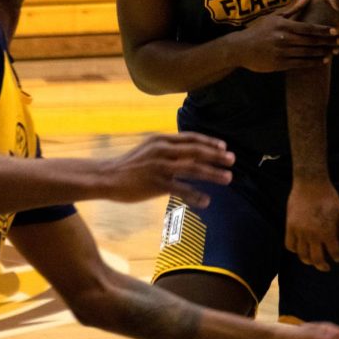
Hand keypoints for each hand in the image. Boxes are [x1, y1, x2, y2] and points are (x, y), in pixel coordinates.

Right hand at [106, 132, 233, 207]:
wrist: (106, 177)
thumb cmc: (129, 166)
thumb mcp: (149, 149)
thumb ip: (167, 149)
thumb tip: (187, 152)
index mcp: (162, 140)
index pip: (191, 138)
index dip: (209, 142)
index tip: (224, 147)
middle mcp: (163, 150)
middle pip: (196, 151)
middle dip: (217, 156)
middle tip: (232, 160)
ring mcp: (160, 166)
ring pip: (193, 169)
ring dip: (213, 173)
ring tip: (228, 178)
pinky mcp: (155, 183)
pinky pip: (180, 189)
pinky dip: (195, 195)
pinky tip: (206, 201)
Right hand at [235, 0, 338, 72]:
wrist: (241, 48)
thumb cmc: (259, 30)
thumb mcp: (274, 16)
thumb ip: (294, 8)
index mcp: (283, 25)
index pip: (308, 28)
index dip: (323, 30)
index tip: (336, 31)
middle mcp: (284, 39)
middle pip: (311, 41)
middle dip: (328, 42)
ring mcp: (282, 52)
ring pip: (308, 53)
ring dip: (323, 52)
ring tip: (335, 51)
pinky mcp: (279, 64)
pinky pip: (300, 64)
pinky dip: (313, 62)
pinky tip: (323, 60)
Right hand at [285, 179, 338, 271]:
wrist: (310, 183)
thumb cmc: (328, 197)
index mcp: (327, 232)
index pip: (334, 253)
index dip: (338, 258)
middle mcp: (313, 235)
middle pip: (317, 259)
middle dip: (323, 266)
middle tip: (326, 267)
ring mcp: (300, 231)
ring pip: (302, 254)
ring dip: (308, 261)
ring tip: (312, 261)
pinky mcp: (290, 226)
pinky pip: (289, 244)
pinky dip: (294, 250)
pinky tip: (299, 249)